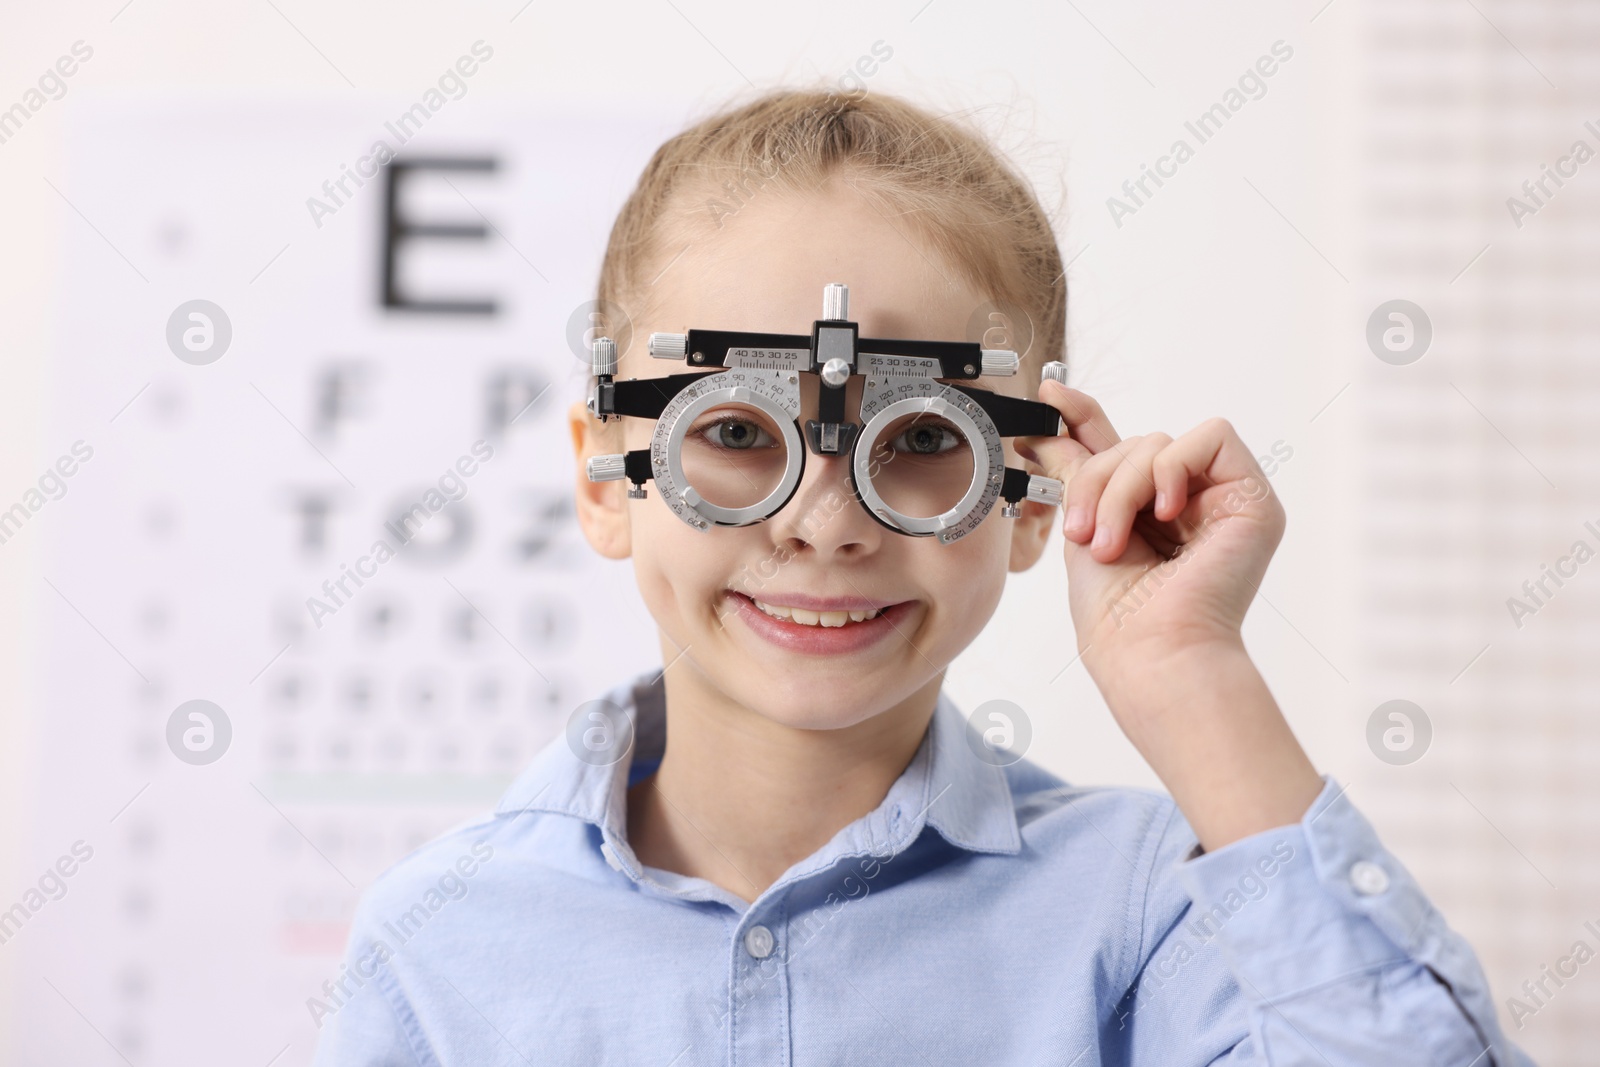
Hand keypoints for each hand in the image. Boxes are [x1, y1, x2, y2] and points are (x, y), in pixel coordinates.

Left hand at [1013, 381, 1284, 692]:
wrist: (1150, 654)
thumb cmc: (1117, 616)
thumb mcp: (1083, 528)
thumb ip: (1077, 474)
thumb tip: (1045, 426)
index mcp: (1150, 514)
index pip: (1121, 448)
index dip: (1085, 416)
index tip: (1049, 393)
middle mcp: (1189, 503)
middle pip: (1134, 444)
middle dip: (1097, 482)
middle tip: (1084, 533)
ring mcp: (1222, 501)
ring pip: (1159, 442)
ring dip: (1122, 488)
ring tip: (1113, 542)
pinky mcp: (1253, 499)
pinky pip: (1210, 438)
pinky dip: (1170, 470)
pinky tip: (1164, 514)